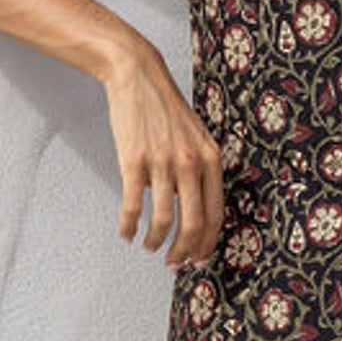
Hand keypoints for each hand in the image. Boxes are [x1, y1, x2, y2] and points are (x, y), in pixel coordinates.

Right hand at [100, 40, 223, 265]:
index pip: (216, 214)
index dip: (207, 243)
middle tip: (174, 264)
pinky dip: (128, 226)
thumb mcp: (196, 137)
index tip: (198, 258)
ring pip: (164, 219)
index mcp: (211, 158)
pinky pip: (132, 205)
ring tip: (149, 247)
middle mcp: (191, 163)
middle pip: (194, 223)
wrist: (138, 76)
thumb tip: (192, 210)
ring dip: (156, 241)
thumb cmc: (166, 109)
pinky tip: (125, 233)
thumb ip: (199, 171)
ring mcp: (162, 162)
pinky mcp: (133, 161)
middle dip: (184, 251)